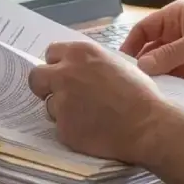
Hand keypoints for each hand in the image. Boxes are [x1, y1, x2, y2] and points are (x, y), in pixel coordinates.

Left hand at [26, 41, 168, 162]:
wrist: (147, 125)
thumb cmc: (140, 94)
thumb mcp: (116, 64)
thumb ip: (90, 63)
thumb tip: (77, 67)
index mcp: (80, 54)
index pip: (51, 53)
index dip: (56, 65)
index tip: (62, 74)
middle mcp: (65, 74)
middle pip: (36, 77)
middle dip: (44, 86)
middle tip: (58, 95)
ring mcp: (61, 101)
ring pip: (49, 105)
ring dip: (62, 111)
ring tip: (89, 117)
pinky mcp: (63, 127)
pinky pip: (60, 127)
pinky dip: (72, 130)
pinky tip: (92, 131)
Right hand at [119, 2, 183, 92]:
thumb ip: (170, 54)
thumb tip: (142, 66)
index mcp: (175, 18)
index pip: (144, 29)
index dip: (131, 44)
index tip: (121, 64)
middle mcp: (175, 37)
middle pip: (148, 51)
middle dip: (141, 66)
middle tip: (131, 84)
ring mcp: (183, 57)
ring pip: (159, 70)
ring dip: (154, 81)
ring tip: (143, 95)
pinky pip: (173, 83)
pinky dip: (167, 90)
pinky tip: (160, 100)